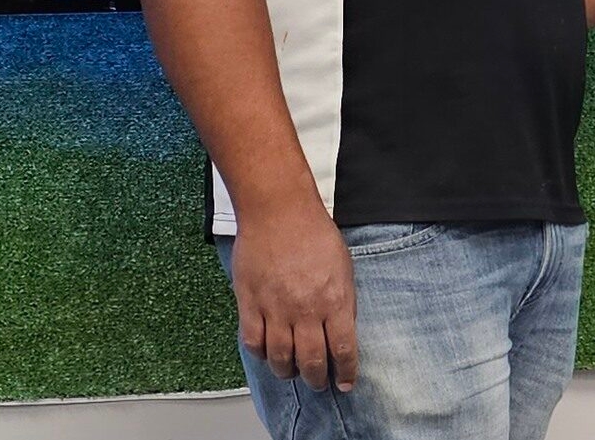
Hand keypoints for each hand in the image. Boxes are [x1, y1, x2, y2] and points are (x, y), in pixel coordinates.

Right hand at [230, 202, 357, 391]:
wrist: (279, 212)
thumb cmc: (315, 234)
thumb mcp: (344, 267)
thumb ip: (342, 301)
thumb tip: (341, 329)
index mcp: (335, 300)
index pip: (343, 349)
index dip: (345, 372)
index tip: (345, 383)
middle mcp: (306, 310)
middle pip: (311, 360)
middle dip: (316, 379)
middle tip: (318, 383)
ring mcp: (275, 308)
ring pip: (279, 357)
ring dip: (287, 371)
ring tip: (292, 372)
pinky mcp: (250, 303)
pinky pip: (253, 342)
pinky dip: (260, 354)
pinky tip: (267, 353)